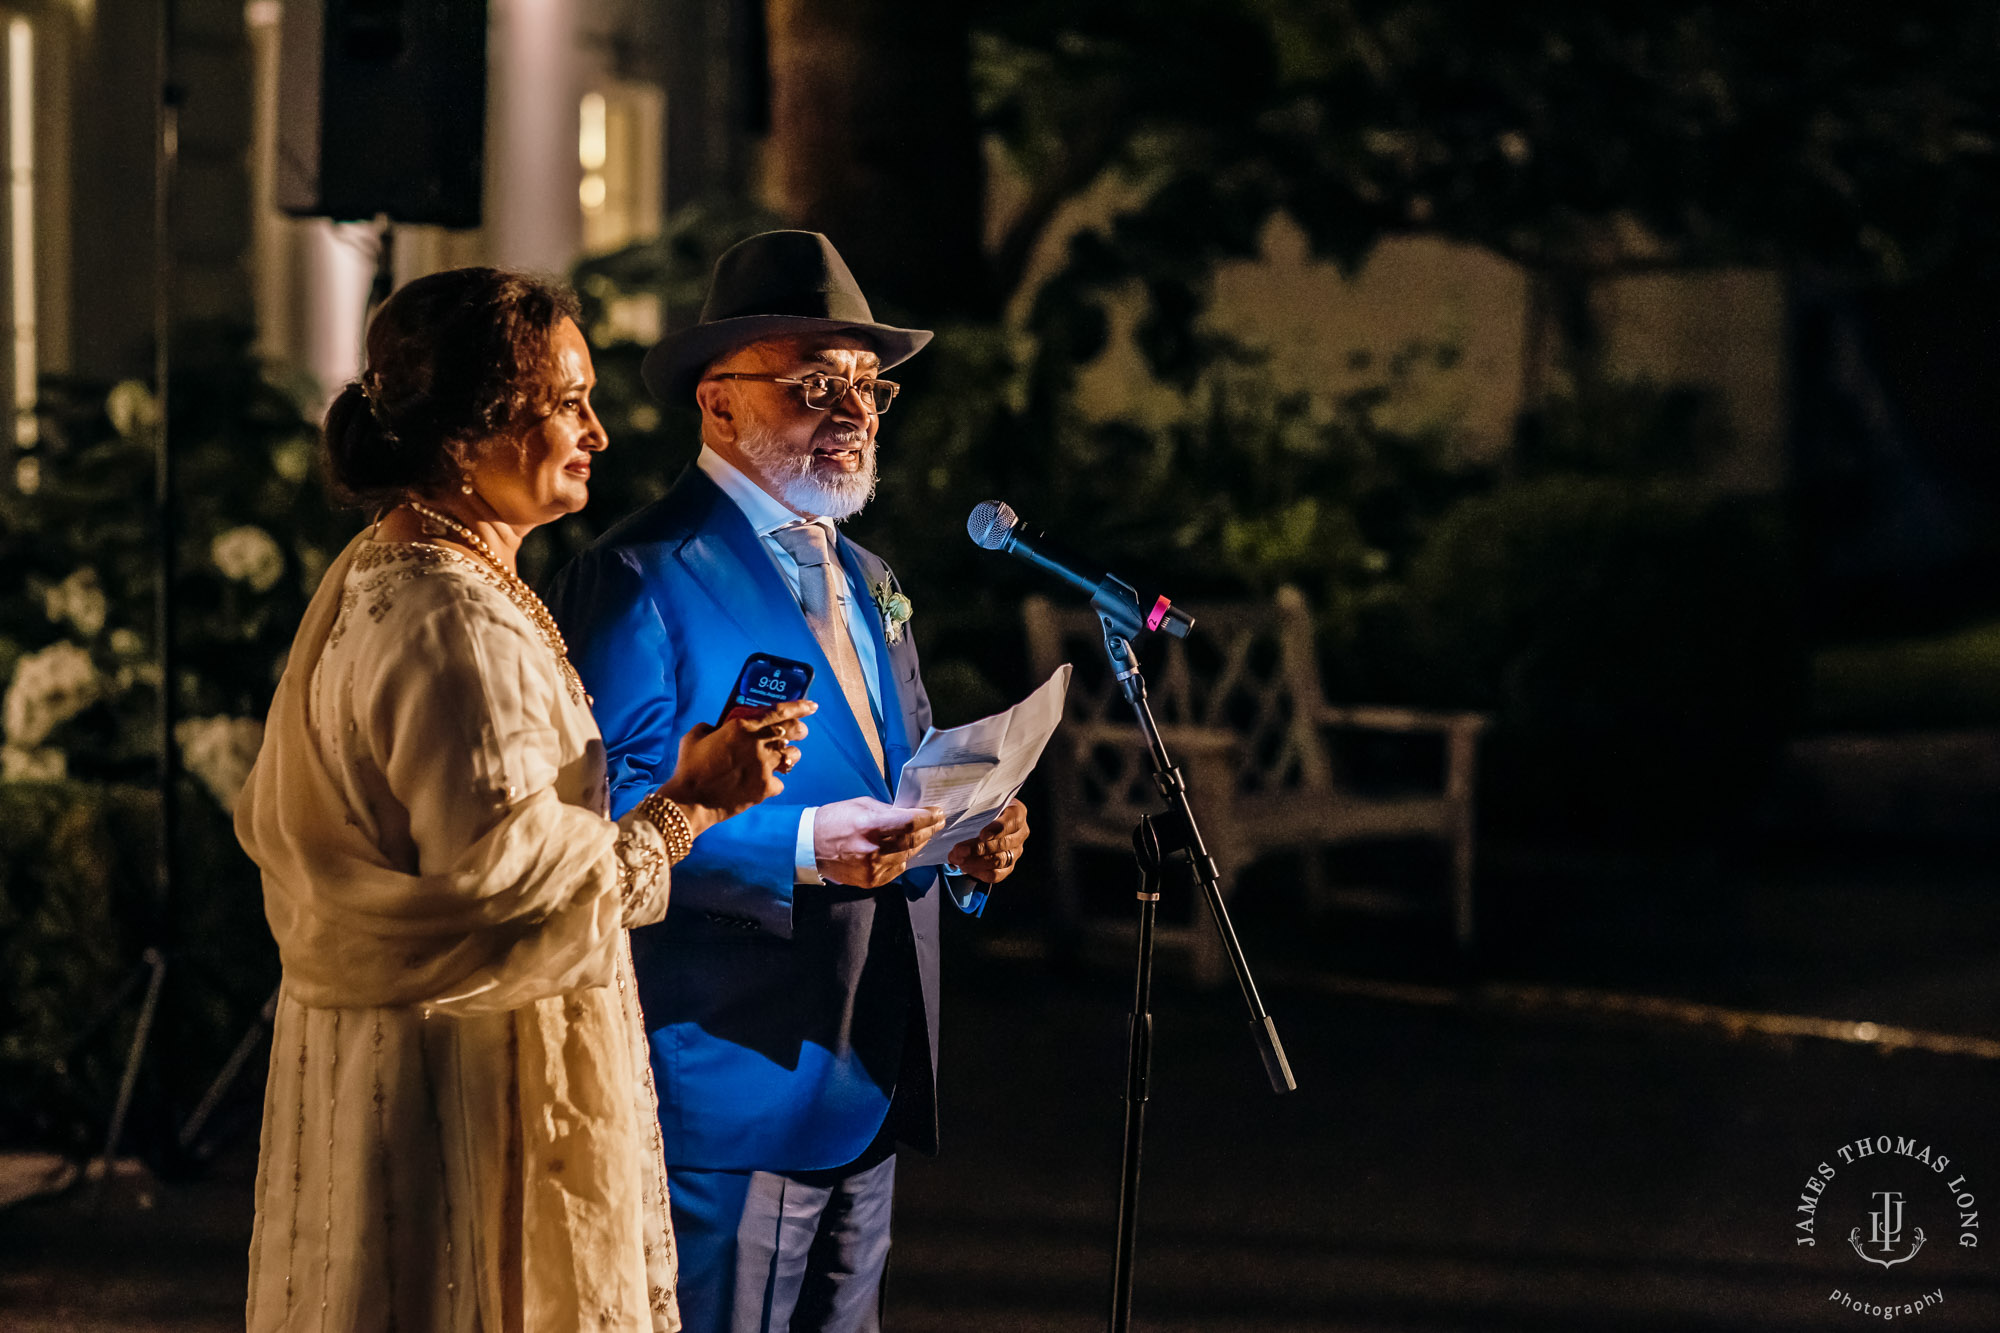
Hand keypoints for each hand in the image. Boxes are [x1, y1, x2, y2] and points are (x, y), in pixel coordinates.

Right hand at [660, 700, 814, 832]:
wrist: (690, 801)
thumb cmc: (689, 767)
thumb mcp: (695, 737)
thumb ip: (711, 727)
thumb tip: (717, 727)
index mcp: (742, 727)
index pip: (780, 712)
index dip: (800, 707)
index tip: (812, 706)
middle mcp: (757, 744)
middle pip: (794, 732)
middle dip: (800, 730)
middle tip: (799, 732)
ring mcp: (764, 767)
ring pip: (792, 756)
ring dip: (789, 755)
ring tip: (782, 758)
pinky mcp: (765, 788)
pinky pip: (779, 782)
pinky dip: (773, 782)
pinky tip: (762, 782)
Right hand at [814, 797, 945, 888]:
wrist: (809, 846)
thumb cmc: (834, 820)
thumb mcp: (861, 805)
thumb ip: (888, 811)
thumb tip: (911, 813)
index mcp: (870, 825)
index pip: (910, 822)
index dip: (928, 818)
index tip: (938, 813)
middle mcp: (874, 849)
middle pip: (913, 840)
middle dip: (929, 830)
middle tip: (937, 823)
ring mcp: (873, 868)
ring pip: (908, 856)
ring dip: (917, 844)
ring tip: (922, 835)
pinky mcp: (871, 880)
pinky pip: (897, 870)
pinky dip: (902, 859)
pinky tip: (902, 850)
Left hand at [947, 799, 1029, 883]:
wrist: (982, 821)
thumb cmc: (981, 809)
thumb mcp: (980, 803)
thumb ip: (973, 807)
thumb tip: (949, 816)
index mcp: (1017, 813)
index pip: (1011, 822)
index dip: (997, 829)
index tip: (981, 834)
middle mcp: (1020, 833)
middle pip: (1003, 844)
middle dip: (978, 849)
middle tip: (959, 850)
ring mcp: (1016, 851)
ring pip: (999, 860)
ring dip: (976, 862)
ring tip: (958, 860)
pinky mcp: (1009, 866)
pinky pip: (997, 874)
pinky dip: (980, 872)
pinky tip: (966, 868)